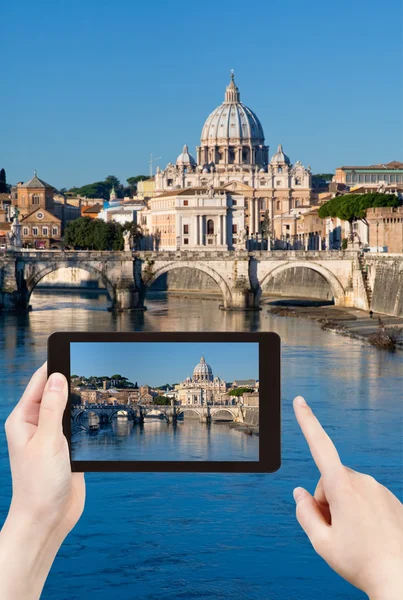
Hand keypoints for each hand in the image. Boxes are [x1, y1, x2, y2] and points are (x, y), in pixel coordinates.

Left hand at [0, 364, 84, 599]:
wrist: (48, 518)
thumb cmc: (39, 484)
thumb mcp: (47, 441)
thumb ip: (52, 408)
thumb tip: (56, 377)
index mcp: (23, 419)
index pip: (39, 382)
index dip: (55, 365)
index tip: (72, 351)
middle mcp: (35, 424)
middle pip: (54, 391)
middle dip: (71, 380)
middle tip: (91, 369)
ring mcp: (51, 435)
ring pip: (67, 407)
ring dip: (79, 399)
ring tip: (97, 388)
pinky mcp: (65, 446)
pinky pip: (76, 423)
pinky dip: (85, 416)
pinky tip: (97, 411)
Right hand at [293, 395, 402, 599]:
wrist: (401, 580)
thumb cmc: (362, 563)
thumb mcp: (321, 542)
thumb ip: (304, 513)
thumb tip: (300, 494)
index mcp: (343, 488)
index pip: (320, 446)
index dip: (307, 422)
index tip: (300, 401)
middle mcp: (363, 482)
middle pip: (331, 480)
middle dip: (327, 500)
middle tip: (335, 529)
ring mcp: (380, 489)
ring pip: (349, 490)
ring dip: (345, 506)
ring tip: (355, 536)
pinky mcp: (392, 499)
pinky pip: (368, 498)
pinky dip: (363, 512)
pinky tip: (369, 535)